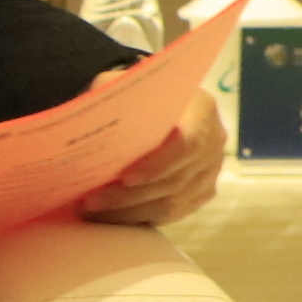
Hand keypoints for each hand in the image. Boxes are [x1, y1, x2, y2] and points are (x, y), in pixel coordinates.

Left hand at [81, 91, 225, 226]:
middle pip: (176, 180)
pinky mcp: (202, 191)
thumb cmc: (135, 95)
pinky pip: (174, 213)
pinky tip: (111, 217)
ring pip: (173, 203)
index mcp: (201, 109)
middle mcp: (214, 141)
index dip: (158, 165)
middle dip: (130, 196)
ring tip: (93, 213)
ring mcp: (211, 169)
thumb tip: (87, 121)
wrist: (155, 107)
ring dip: (129, 212)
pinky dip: (141, 218)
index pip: (188, 143)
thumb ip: (113, 96)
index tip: (124, 178)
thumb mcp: (122, 84)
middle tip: (91, 202)